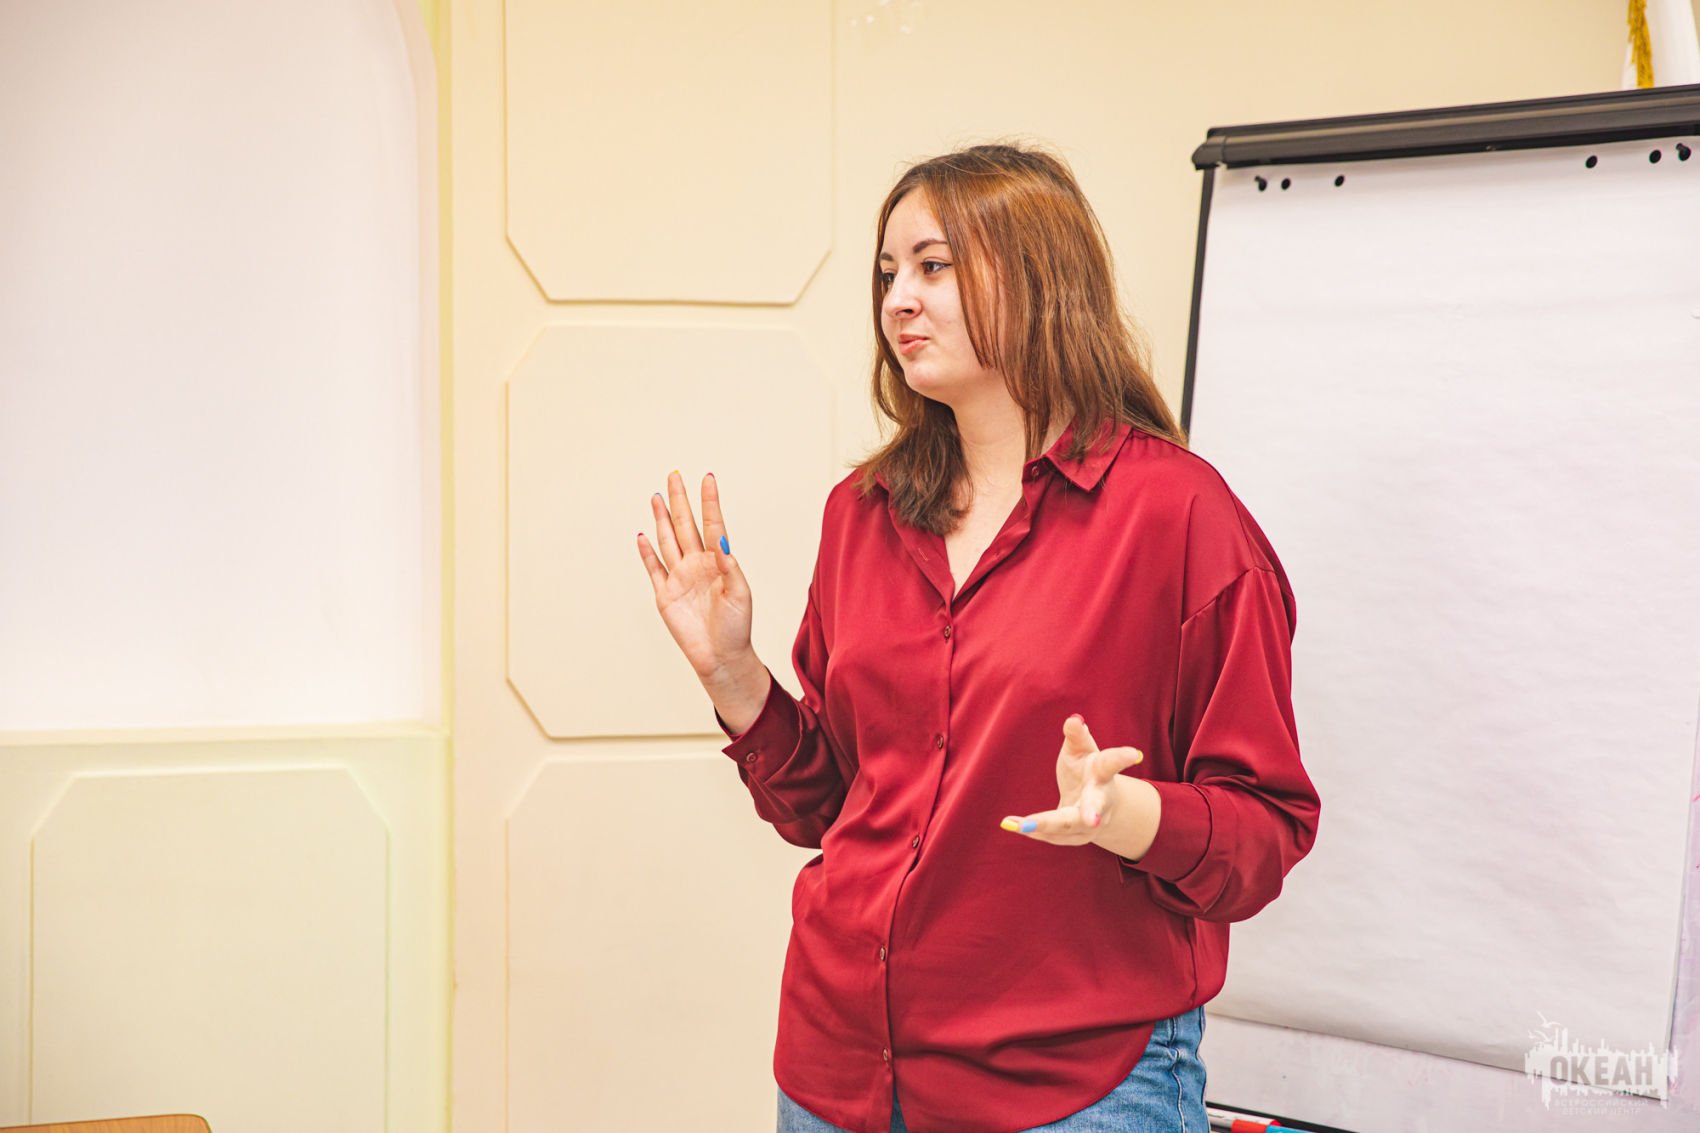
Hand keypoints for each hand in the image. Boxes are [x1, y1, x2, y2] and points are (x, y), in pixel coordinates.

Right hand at [636, 470, 755, 683]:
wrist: (720, 656)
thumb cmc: (737, 627)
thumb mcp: (740, 595)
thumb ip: (730, 567)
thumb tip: (721, 542)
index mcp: (718, 562)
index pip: (713, 524)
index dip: (710, 502)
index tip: (708, 478)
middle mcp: (697, 565)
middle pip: (685, 526)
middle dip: (680, 501)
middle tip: (675, 476)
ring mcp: (680, 578)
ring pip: (668, 541)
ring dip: (662, 519)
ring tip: (657, 497)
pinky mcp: (665, 594)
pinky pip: (654, 568)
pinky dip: (646, 552)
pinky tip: (642, 535)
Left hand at [1001, 715, 1146, 847]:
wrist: (1096, 804)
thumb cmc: (1086, 768)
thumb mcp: (1081, 749)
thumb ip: (1076, 735)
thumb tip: (1074, 719)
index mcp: (1103, 774)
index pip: (1112, 763)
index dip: (1123, 757)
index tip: (1134, 754)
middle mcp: (1101, 801)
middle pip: (1095, 807)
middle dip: (1091, 813)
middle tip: (1091, 821)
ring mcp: (1091, 823)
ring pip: (1069, 827)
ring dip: (1046, 826)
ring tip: (1021, 824)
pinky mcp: (1076, 837)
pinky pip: (1054, 836)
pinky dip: (1034, 831)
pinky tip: (1013, 825)